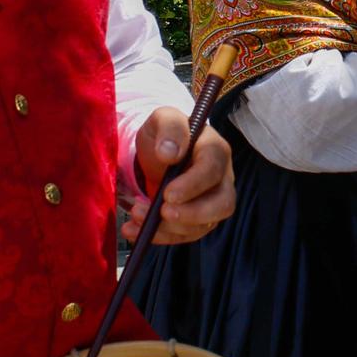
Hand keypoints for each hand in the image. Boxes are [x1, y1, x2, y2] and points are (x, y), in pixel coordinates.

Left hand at [125, 108, 235, 244]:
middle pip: (223, 204)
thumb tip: (170, 152)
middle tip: (162, 213)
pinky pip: (185, 235)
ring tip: (137, 215)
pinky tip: (134, 230)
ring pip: (204, 225)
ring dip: (170, 228)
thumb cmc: (166, 134)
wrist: (159, 153)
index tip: (168, 194)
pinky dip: (160, 237)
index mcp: (215, 150)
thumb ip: (169, 127)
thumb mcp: (163, 119)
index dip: (193, 184)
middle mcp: (221, 179)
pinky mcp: (198, 220)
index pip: (213, 169)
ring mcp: (212, 202)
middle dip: (192, 215)